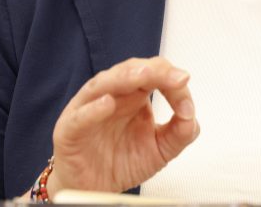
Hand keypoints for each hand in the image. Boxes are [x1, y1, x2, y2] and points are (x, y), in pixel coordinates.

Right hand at [45, 56, 198, 197]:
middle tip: (175, 77)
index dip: (172, 80)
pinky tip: (107, 104)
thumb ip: (179, 132)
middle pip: (130, 70)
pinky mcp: (70, 129)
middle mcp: (112, 95)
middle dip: (154, 70)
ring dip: (124, 77)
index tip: (186, 89)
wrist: (95, 189)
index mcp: (134, 95)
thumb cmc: (122, 162)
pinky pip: (80, 116)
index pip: (154, 74)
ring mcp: (88, 109)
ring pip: (103, 84)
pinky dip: (93, 109)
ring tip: (143, 75)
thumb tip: (191, 116)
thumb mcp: (160, 149)